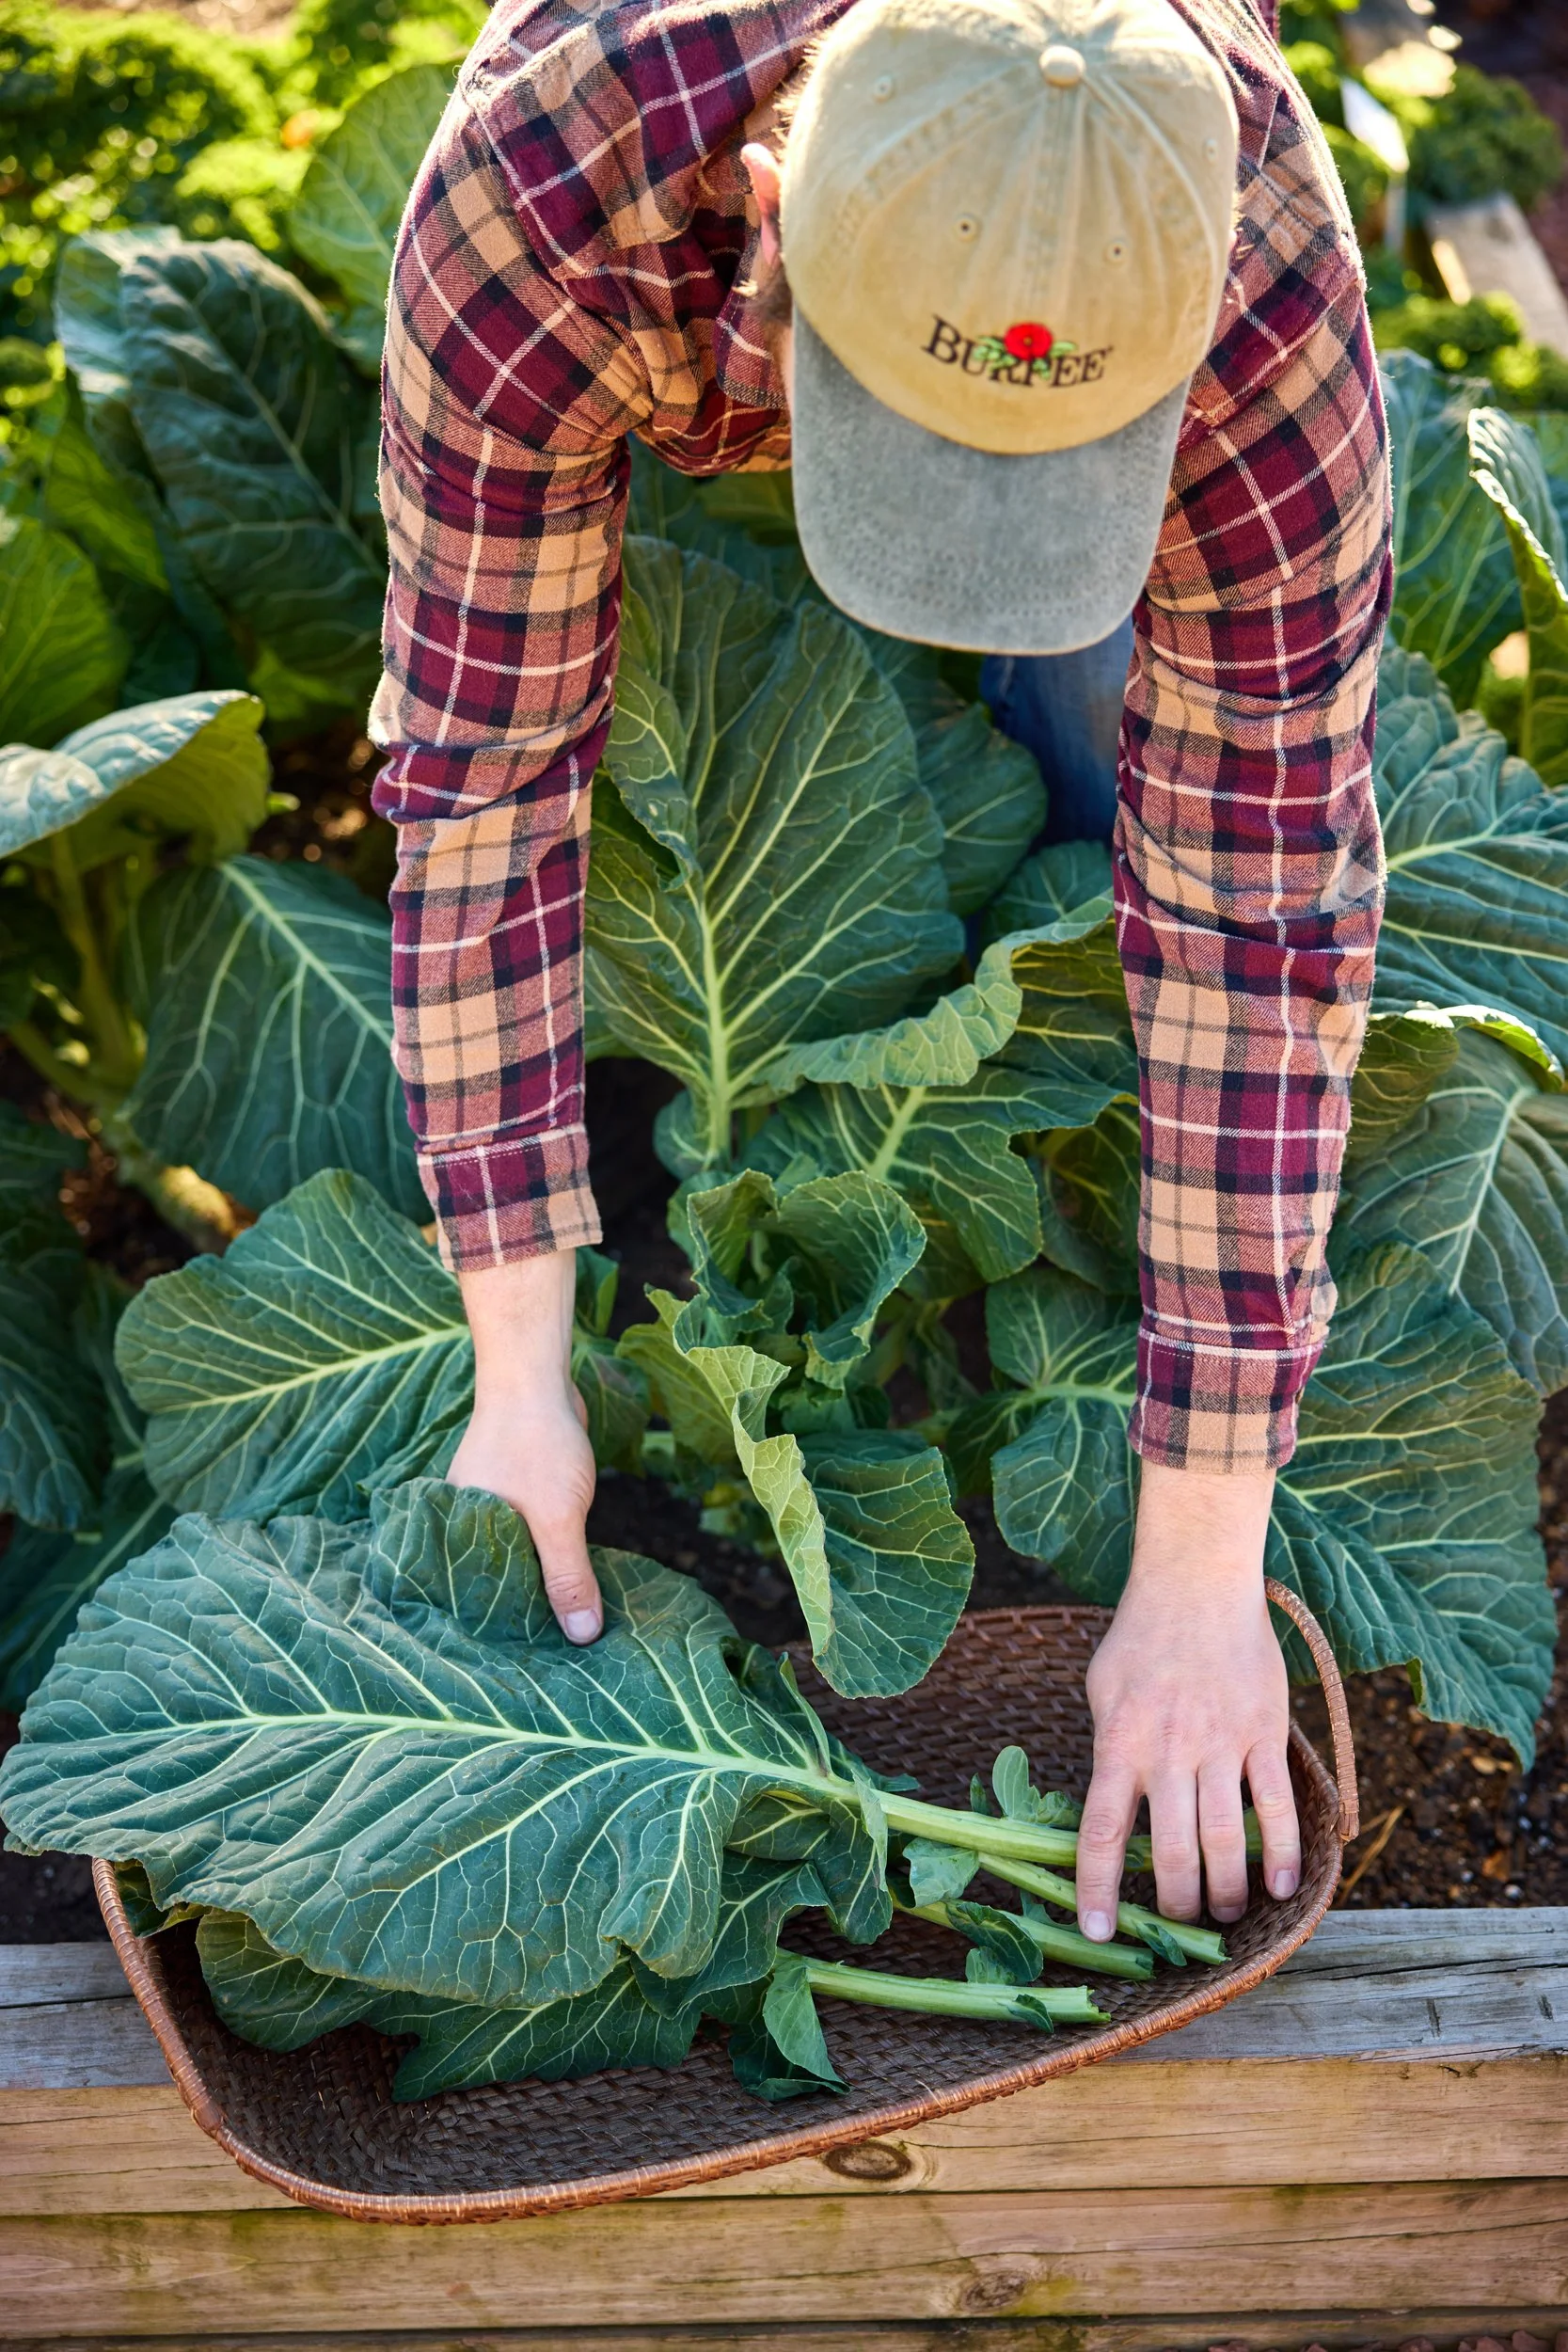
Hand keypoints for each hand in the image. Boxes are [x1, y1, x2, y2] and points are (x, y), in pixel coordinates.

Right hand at [448, 1250, 602, 1642]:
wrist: (538, 1378)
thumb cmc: (537, 1443)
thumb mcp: (555, 1518)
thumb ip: (566, 1576)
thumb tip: (583, 1636)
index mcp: (455, 1537)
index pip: (473, 1602)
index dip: (500, 1634)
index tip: (529, 1671)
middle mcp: (465, 1528)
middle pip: (493, 1586)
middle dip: (522, 1617)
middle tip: (557, 1659)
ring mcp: (488, 1511)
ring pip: (513, 1562)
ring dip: (538, 1586)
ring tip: (568, 1628)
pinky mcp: (513, 1496)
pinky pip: (527, 1539)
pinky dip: (545, 1557)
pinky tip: (569, 1579)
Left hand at [1074, 1460, 1299, 1939]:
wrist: (1197, 1581)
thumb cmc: (1142, 1635)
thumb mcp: (1102, 1688)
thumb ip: (1108, 1746)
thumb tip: (1108, 1804)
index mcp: (1119, 1742)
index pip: (1102, 1831)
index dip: (1097, 1888)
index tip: (1099, 1935)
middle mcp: (1168, 1750)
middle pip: (1171, 1850)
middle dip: (1176, 1903)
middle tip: (1180, 1925)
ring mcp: (1218, 1742)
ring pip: (1224, 1838)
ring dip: (1227, 1890)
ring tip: (1227, 1916)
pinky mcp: (1262, 1732)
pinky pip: (1274, 1803)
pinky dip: (1279, 1850)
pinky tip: (1281, 1886)